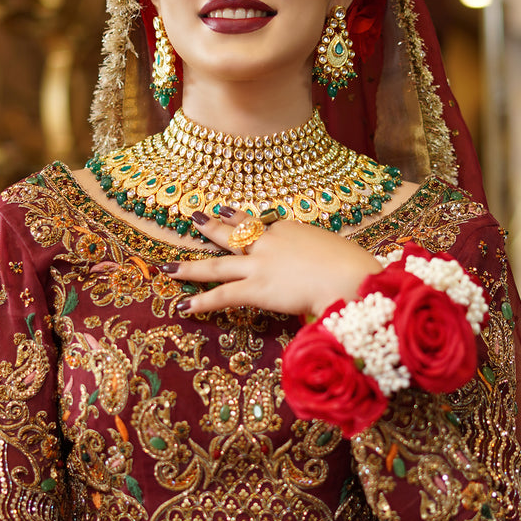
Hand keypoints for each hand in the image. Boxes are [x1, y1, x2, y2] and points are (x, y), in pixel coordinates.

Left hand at [166, 208, 381, 319]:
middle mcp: (268, 242)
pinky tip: (183, 307)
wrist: (351, 277)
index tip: (231, 213)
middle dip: (212, 226)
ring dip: (190, 266)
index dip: (246, 223)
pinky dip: (201, 302)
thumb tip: (318, 268)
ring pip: (216, 265)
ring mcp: (259, 265)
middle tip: (195, 217)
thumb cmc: (353, 267)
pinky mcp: (256, 289)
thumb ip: (318, 255)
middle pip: (233, 233)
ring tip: (167, 267)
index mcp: (289, 229)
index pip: (263, 227)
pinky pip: (222, 296)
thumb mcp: (334, 251)